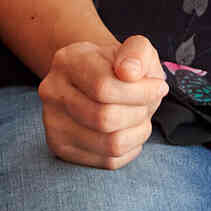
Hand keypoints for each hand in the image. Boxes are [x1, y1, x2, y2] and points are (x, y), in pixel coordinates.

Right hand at [40, 34, 167, 168]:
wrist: (99, 82)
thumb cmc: (120, 67)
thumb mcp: (136, 49)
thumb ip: (137, 52)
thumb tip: (129, 72)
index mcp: (67, 61)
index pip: (104, 87)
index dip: (140, 93)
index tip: (158, 87)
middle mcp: (52, 92)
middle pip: (105, 119)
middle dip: (138, 113)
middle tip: (147, 105)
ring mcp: (53, 123)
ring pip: (110, 144)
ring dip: (138, 133)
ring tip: (140, 118)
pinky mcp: (62, 148)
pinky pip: (108, 161)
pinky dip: (130, 149)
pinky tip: (128, 131)